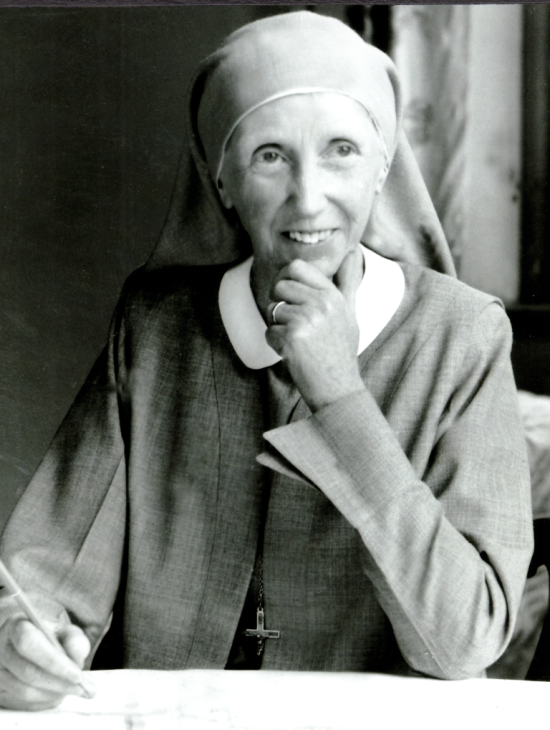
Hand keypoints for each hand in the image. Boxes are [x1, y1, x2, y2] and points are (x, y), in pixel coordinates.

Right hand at [0, 614, 93, 710]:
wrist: (32, 645)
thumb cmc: (49, 637)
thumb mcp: (64, 631)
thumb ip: (74, 639)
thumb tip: (77, 655)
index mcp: (16, 627)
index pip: (29, 643)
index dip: (53, 661)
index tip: (77, 674)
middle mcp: (1, 650)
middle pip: (27, 671)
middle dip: (58, 682)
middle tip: (81, 686)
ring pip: (25, 691)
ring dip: (54, 693)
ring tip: (75, 689)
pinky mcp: (1, 692)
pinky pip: (23, 703)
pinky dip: (46, 700)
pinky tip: (60, 692)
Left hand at [266, 249, 365, 411]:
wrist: (339, 389)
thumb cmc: (341, 352)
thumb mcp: (350, 314)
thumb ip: (347, 283)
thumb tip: (352, 252)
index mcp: (333, 295)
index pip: (297, 266)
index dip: (285, 278)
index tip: (287, 295)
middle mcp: (321, 303)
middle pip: (279, 286)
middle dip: (279, 305)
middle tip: (293, 324)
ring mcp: (307, 319)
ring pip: (272, 309)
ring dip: (278, 327)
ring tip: (299, 342)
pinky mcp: (292, 337)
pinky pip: (269, 331)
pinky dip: (277, 345)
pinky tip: (295, 355)